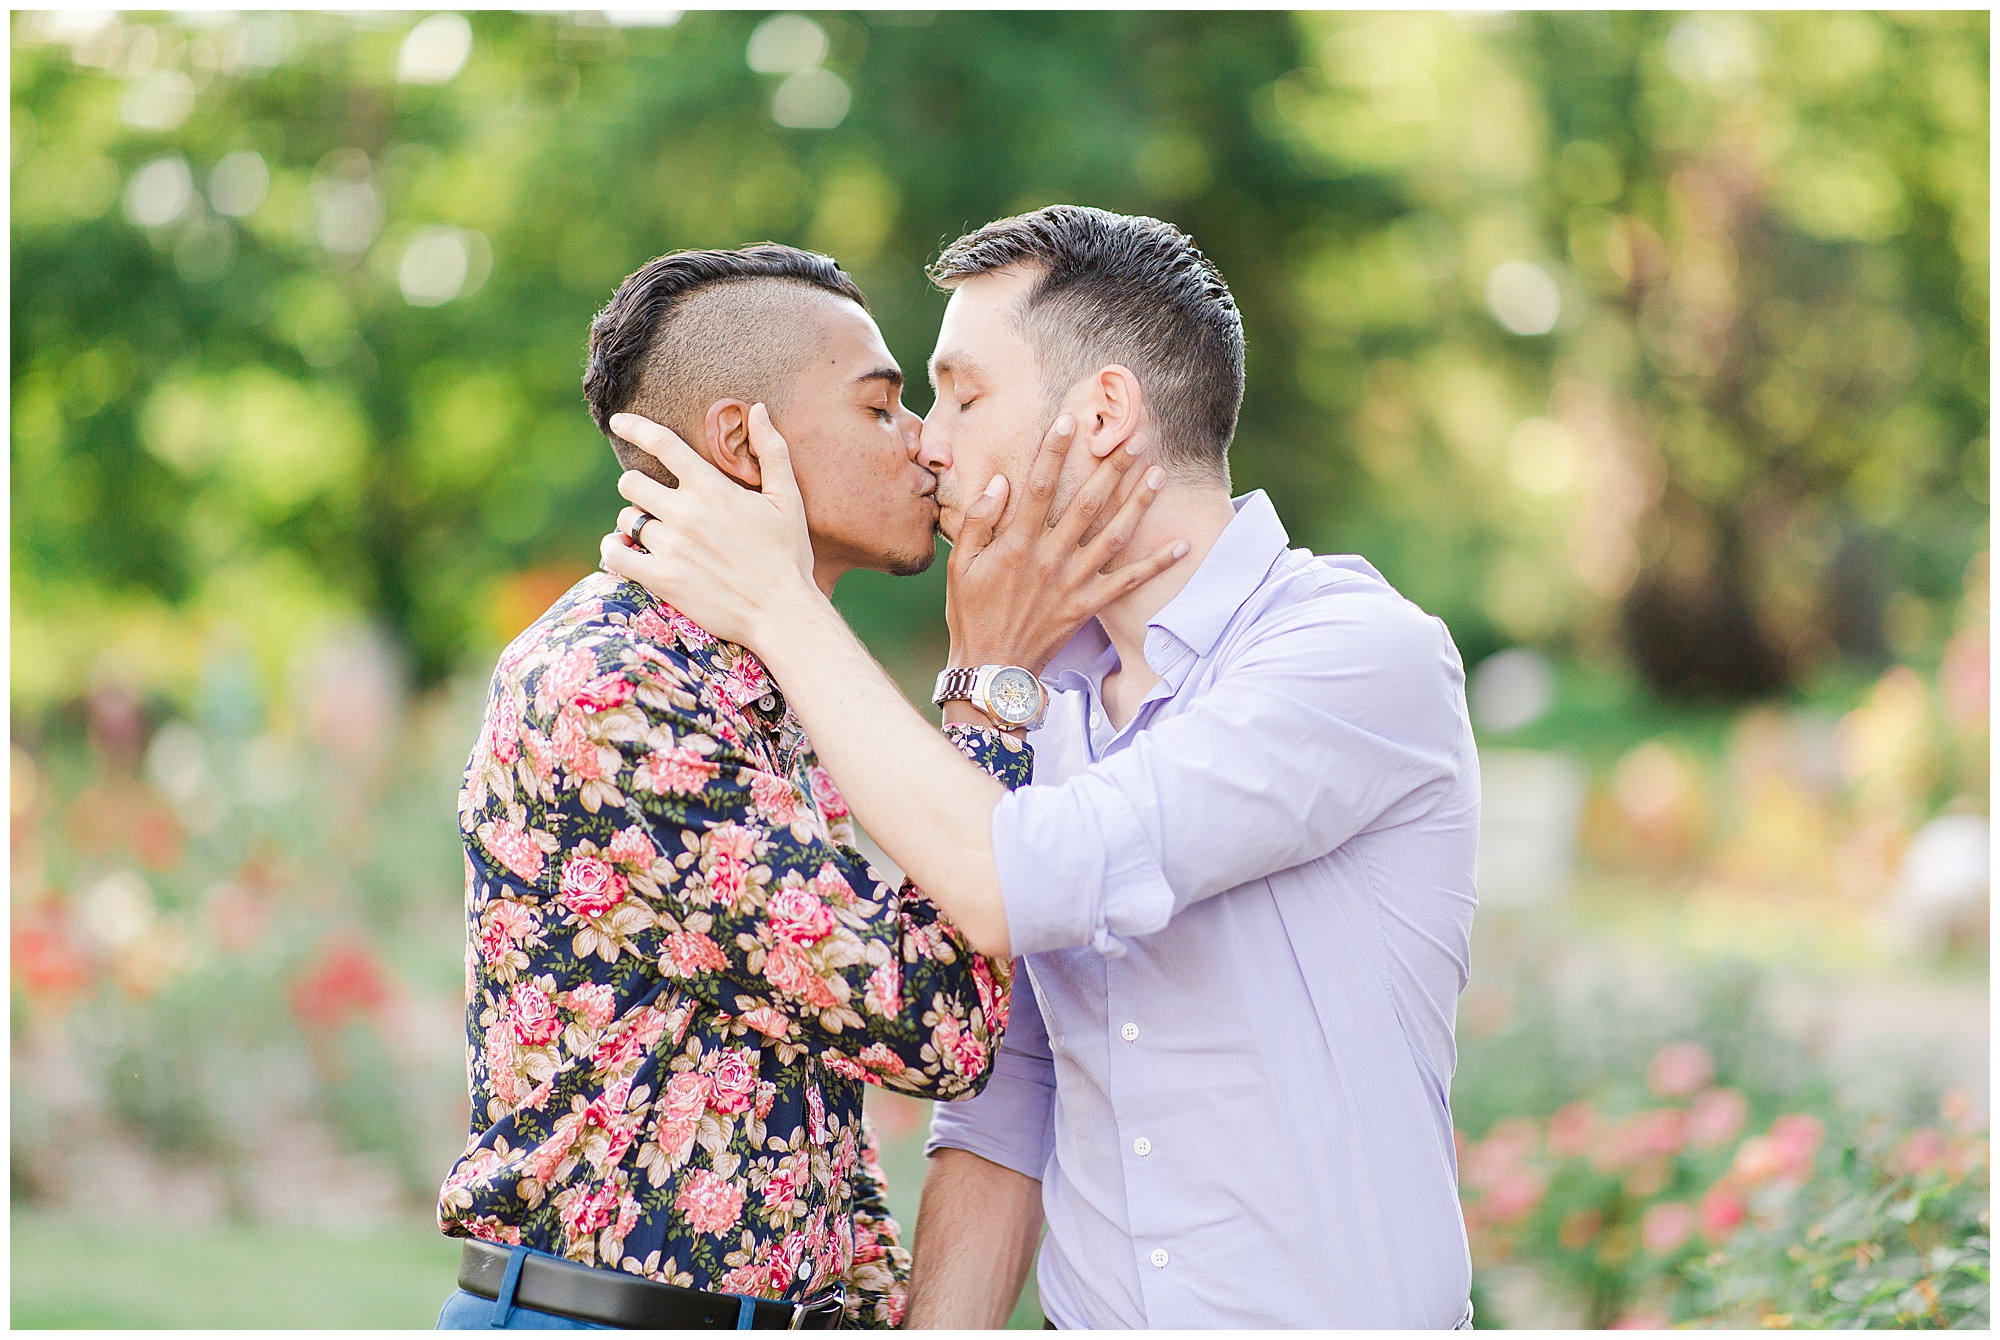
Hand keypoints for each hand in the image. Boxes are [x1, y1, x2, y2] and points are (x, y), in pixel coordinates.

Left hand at [597, 405, 821, 647]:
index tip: (619, 423)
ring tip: (652, 532)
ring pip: (626, 518)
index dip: (636, 427)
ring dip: (633, 521)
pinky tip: (622, 548)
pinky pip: (616, 554)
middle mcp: (686, 513)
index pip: (662, 444)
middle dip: (638, 487)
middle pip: (632, 482)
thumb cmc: (788, 555)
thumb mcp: (788, 498)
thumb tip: (758, 410)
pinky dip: (613, 549)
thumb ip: (772, 450)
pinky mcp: (661, 578)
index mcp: (712, 488)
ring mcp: (671, 547)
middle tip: (654, 501)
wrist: (782, 613)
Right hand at [945, 413, 1189, 674]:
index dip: (1053, 451)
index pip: (1038, 487)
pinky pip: (1127, 583)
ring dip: (1138, 504)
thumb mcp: (960, 565)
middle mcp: (1048, 559)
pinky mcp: (1087, 606)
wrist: (991, 668)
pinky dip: (1156, 565)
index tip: (1070, 421)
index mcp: (1016, 544)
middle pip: (1086, 504)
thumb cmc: (971, 613)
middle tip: (1134, 437)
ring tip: (1159, 474)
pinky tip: (1181, 545)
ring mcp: (1072, 583)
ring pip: (1112, 536)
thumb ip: (978, 521)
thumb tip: (1001, 482)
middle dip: (1111, 468)